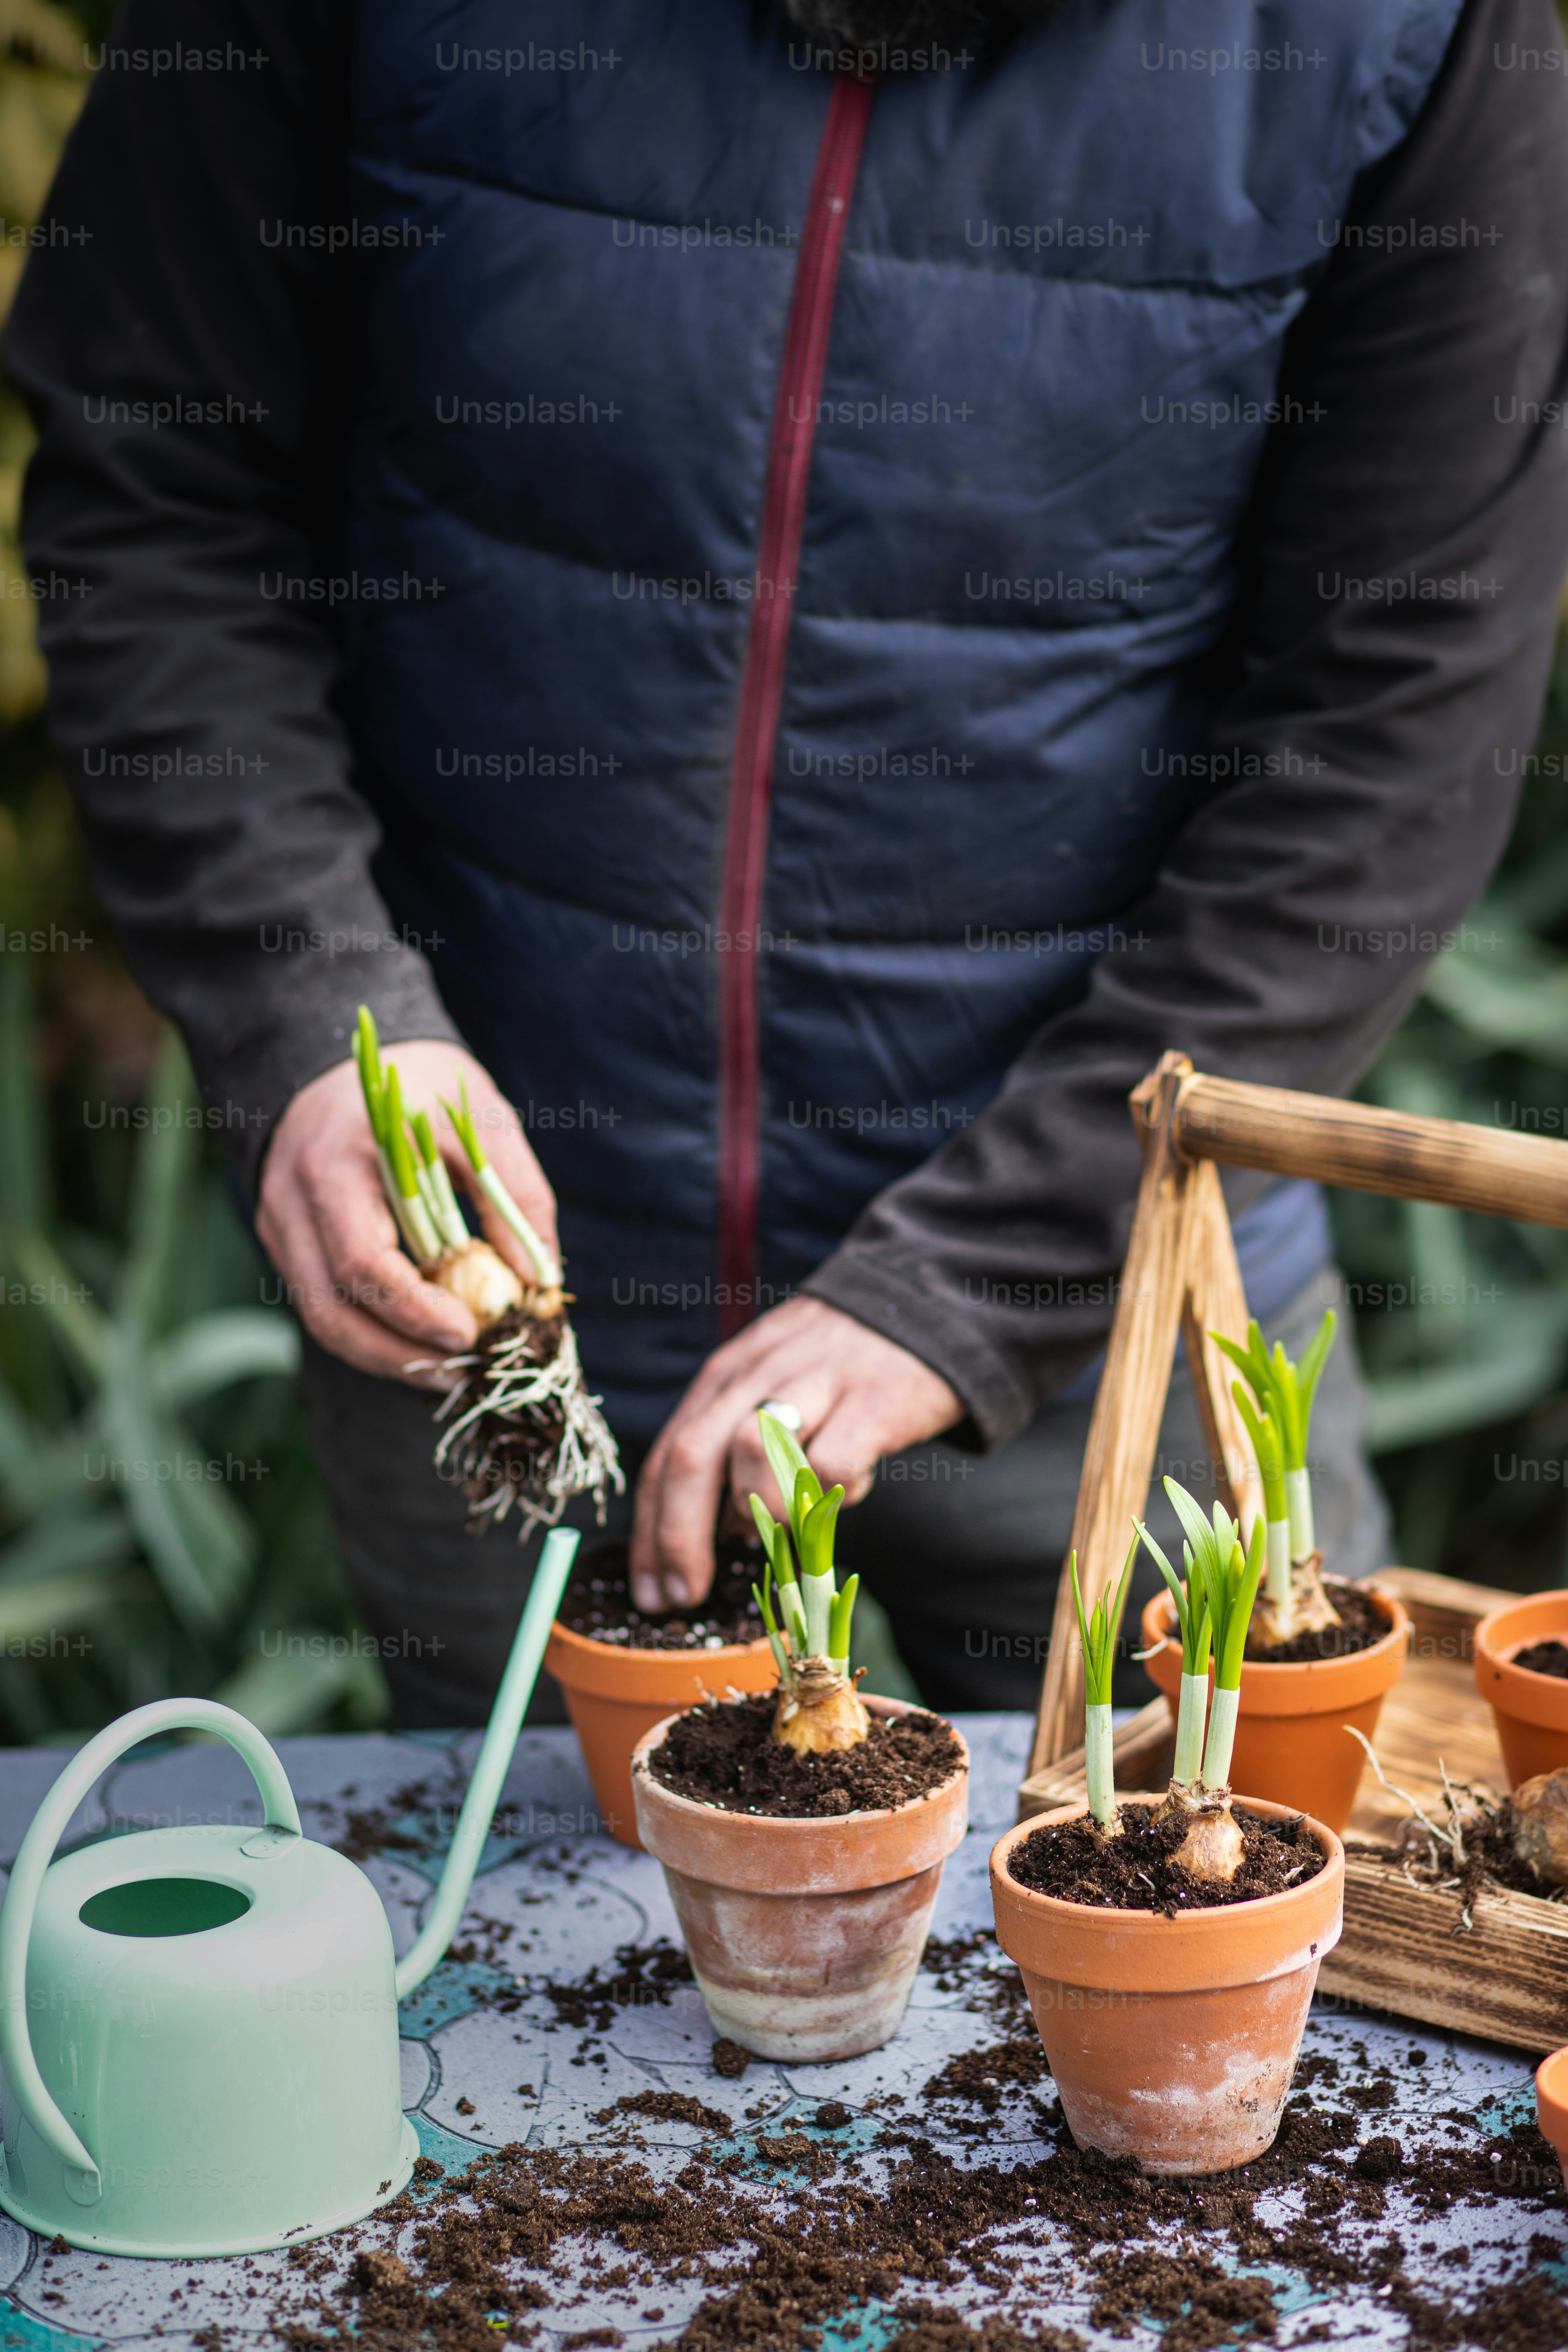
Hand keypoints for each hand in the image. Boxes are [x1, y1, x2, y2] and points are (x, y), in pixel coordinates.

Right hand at [258, 1040, 558, 1384]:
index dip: (415, 1312)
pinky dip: (370, 1333)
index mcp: (334, 1164)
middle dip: (398, 1355)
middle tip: (461, 1373)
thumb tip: (540, 1277)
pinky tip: (417, 1343)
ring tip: (445, 1372)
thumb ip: (513, 1192)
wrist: (346, 1056)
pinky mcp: (285, 1241)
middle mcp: (291, 1202)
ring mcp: (278, 1225)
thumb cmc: (419, 1084)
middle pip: (329, 1310)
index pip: (362, 1262)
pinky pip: (321, 1303)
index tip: (469, 1335)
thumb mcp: (478, 1118)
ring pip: (319, 1320)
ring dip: (384, 1356)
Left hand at [630, 1296, 961, 1611]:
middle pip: (693, 1457)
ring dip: (754, 1511)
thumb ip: (733, 1447)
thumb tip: (708, 1534)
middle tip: (682, 1596)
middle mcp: (757, 1375)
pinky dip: (833, 1498)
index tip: (647, 1589)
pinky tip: (846, 1496)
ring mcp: (815, 1383)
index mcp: (724, 1378)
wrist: (923, 1308)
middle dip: (679, 1538)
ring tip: (773, 1534)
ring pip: (753, 1450)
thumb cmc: (836, 1366)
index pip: (666, 1457)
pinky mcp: (873, 1400)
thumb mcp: (768, 1387)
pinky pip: (835, 1465)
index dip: (650, 1531)